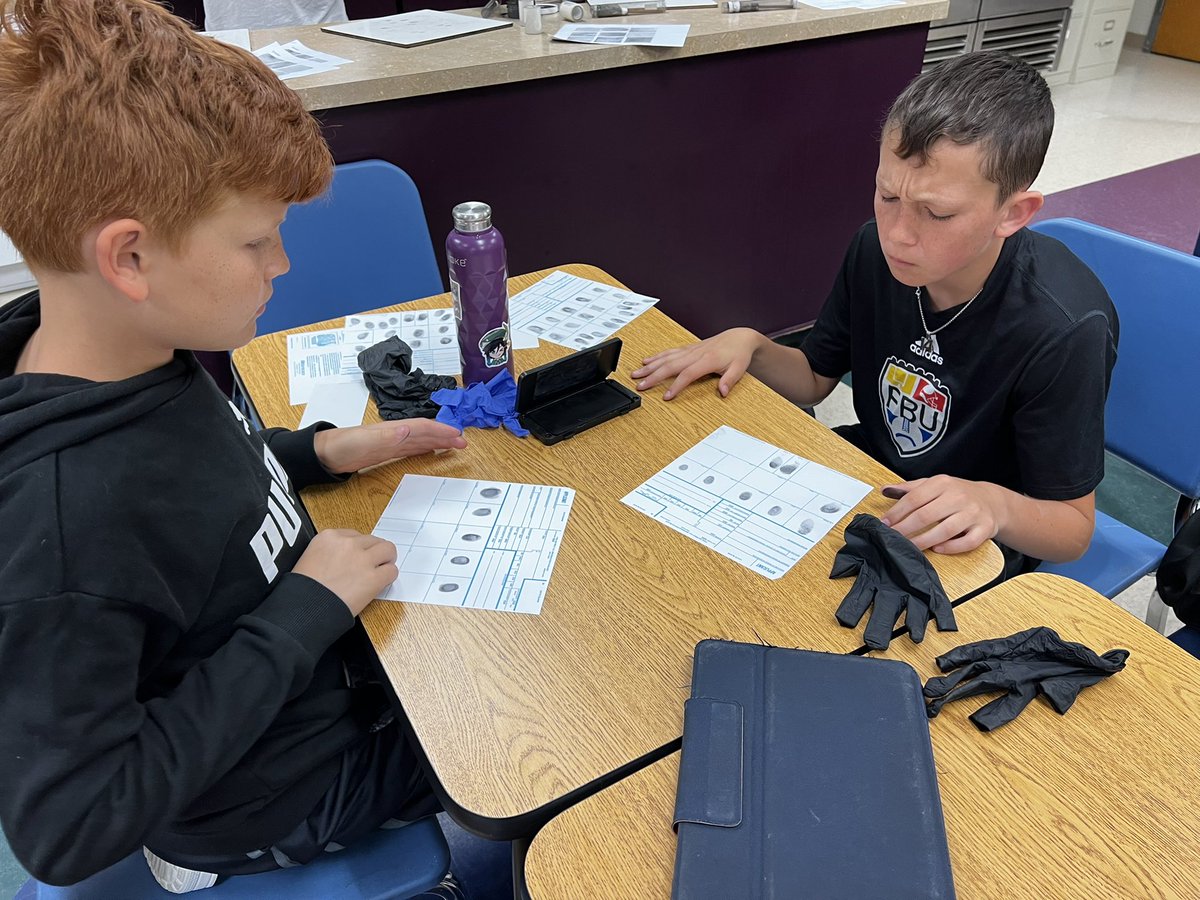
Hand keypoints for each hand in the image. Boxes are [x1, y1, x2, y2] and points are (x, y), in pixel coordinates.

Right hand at [293, 529, 397, 615]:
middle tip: (373, 565)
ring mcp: (362, 560)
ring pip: (388, 550)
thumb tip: (345, 558)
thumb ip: (329, 552)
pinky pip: (392, 571)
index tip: (357, 558)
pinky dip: (388, 577)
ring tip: (380, 571)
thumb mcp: (309, 559)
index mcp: (329, 537)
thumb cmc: (302, 590)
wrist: (302, 610)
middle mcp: (347, 544)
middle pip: (373, 540)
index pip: (355, 535)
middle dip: (374, 552)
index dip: (359, 548)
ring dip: (386, 560)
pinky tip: (380, 584)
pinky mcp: (373, 578)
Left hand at [313, 419, 466, 473]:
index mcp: (393, 430)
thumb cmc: (343, 446)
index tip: (458, 435)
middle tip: (463, 443)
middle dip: (445, 436)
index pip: (423, 427)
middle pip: (425, 433)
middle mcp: (395, 434)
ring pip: (420, 440)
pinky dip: (424, 449)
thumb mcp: (365, 442)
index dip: (441, 430)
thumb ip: (387, 437)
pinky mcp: (385, 452)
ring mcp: (390, 442)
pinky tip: (429, 452)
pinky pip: (410, 449)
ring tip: (453, 446)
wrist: (324, 454)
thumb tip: (409, 429)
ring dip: (437, 442)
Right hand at [630, 328, 762, 400]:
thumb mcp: (739, 369)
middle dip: (653, 376)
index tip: (666, 396)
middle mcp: (695, 354)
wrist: (739, 337)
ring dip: (650, 366)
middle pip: (670, 365)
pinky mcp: (688, 348)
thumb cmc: (738, 354)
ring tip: (636, 374)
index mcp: (707, 360)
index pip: (688, 374)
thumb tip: (723, 392)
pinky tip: (646, 361)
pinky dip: (656, 357)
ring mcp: (690, 350)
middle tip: (640, 385)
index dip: (676, 385)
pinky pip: (669, 352)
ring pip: (666, 357)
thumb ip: (730, 380)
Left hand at [880, 475, 1004, 554]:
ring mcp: (973, 513)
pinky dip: (951, 547)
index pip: (914, 498)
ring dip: (924, 541)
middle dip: (905, 528)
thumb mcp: (935, 485)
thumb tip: (885, 490)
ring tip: (909, 546)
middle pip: (927, 515)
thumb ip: (910, 488)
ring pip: (945, 530)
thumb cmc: (958, 494)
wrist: (992, 500)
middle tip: (892, 538)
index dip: (897, 512)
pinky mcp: (984, 528)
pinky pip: (967, 542)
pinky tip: (937, 549)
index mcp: (943, 483)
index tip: (885, 523)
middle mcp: (958, 497)